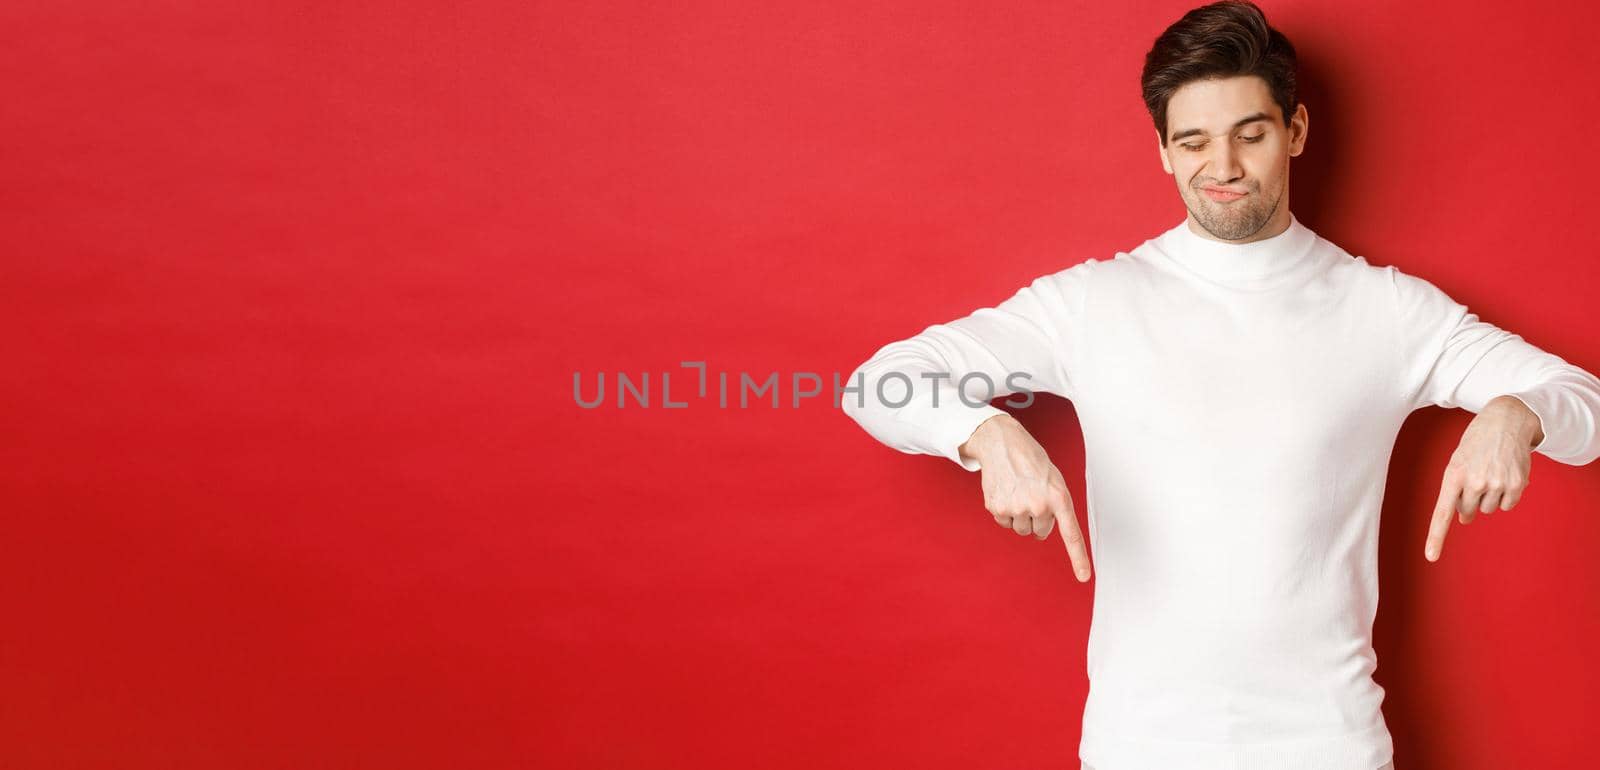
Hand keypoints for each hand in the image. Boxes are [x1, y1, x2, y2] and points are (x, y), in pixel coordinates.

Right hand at [960, 414, 1092, 580]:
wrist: (1002, 442)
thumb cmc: (1031, 460)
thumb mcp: (1053, 479)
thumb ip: (1055, 505)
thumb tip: (1042, 531)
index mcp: (1059, 497)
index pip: (1071, 533)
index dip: (1079, 558)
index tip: (1084, 577)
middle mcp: (1040, 505)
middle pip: (1039, 532)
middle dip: (1037, 519)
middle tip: (1031, 495)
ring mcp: (1017, 508)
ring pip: (1021, 529)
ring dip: (1019, 515)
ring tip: (1017, 490)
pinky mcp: (997, 507)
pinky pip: (1004, 522)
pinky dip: (1003, 510)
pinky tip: (1005, 491)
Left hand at [1425, 395, 1542, 561]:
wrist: (1506, 421)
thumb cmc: (1476, 444)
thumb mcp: (1458, 463)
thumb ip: (1455, 492)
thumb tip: (1464, 520)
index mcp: (1453, 475)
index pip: (1442, 512)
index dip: (1436, 536)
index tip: (1430, 556)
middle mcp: (1474, 481)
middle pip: (1467, 511)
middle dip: (1469, 501)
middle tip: (1475, 478)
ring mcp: (1496, 484)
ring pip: (1487, 509)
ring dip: (1488, 496)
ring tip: (1490, 471)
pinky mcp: (1516, 485)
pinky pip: (1506, 505)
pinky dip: (1505, 496)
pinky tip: (1504, 475)